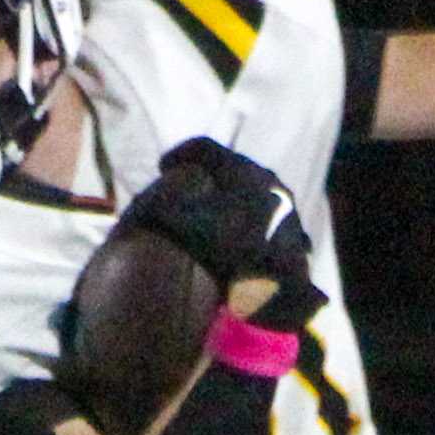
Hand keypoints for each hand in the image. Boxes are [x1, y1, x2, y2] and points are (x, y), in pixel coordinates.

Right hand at [120, 136, 306, 287]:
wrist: (277, 287)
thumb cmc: (229, 249)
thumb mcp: (183, 226)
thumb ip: (158, 208)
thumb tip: (139, 206)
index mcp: (240, 168)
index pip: (203, 147)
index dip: (178, 154)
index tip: (163, 167)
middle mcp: (265, 177)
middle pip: (229, 166)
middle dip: (205, 174)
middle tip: (185, 186)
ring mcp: (284, 202)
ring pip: (250, 188)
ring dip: (229, 195)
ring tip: (212, 212)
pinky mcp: (294, 227)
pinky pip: (265, 213)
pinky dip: (247, 217)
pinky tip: (239, 234)